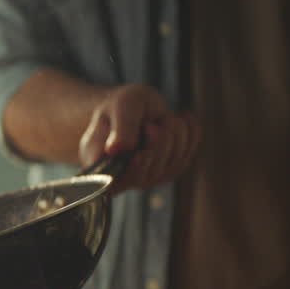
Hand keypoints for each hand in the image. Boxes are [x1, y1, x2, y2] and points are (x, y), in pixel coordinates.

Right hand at [78, 84, 199, 191]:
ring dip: (173, 130)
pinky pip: (189, 152)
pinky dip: (189, 130)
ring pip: (175, 159)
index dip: (135, 168)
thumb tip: (115, 148)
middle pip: (153, 168)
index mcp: (100, 168)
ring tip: (159, 119)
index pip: (117, 182)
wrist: (132, 108)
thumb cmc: (120, 108)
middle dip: (158, 137)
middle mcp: (123, 179)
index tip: (141, 152)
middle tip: (148, 123)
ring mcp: (148, 178)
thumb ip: (119, 128)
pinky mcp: (169, 171)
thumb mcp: (118, 106)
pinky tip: (180, 118)